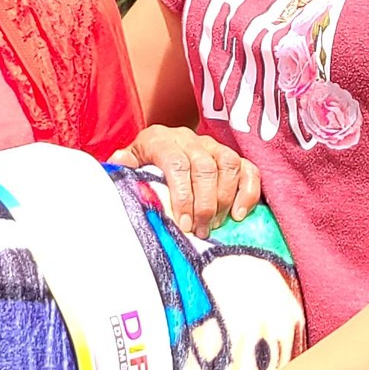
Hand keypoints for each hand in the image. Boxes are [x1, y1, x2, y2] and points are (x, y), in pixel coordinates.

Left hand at [114, 125, 261, 232]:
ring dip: (224, 199)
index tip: (184, 224)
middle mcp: (189, 138)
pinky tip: (238, 214)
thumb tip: (120, 164)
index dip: (183, 195)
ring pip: (228, 165)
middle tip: (201, 231)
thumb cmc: (142, 166)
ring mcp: (213, 146)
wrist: (157, 150)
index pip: (176, 163)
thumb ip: (124, 167)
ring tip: (214, 226)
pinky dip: (248, 191)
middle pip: (205, 168)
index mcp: (160, 139)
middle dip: (205, 204)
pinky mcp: (232, 156)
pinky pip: (248, 169)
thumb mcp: (128, 165)